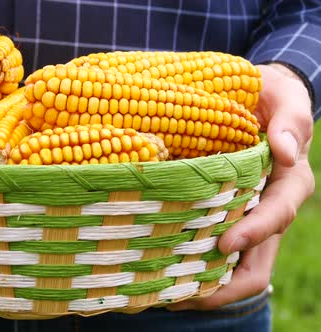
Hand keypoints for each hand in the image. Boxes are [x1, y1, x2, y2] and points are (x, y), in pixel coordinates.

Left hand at [168, 63, 314, 309]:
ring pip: (228, 269)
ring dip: (200, 285)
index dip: (253, 234)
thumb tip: (286, 152)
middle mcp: (266, 210)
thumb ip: (292, 119)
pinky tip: (158, 270)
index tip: (224, 244)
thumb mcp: (286, 98)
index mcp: (288, 185)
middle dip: (222, 287)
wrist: (253, 98)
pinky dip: (189, 266)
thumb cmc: (270, 97)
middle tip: (179, 296)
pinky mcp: (219, 217)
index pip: (276, 218)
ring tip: (160, 294)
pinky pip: (208, 252)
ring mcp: (242, 218)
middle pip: (254, 265)